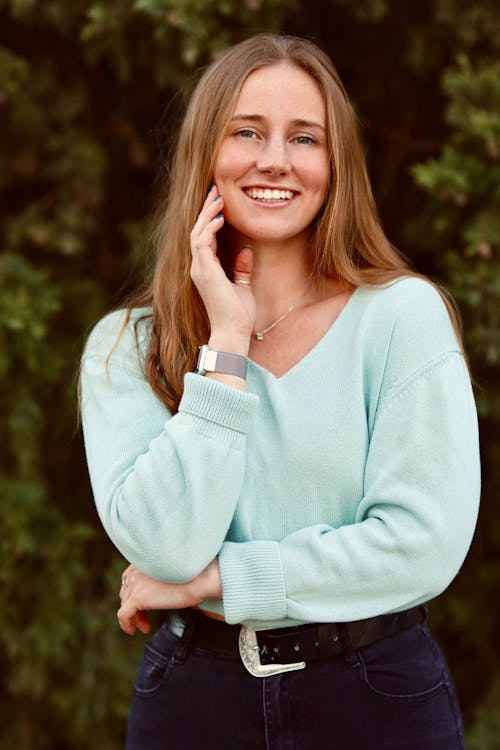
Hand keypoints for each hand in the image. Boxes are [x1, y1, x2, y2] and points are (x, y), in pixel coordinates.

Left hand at [117, 559, 221, 635]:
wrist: (199, 580)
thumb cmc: (195, 576)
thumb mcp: (173, 573)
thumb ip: (161, 578)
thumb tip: (162, 592)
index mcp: (145, 561)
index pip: (129, 578)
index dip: (134, 593)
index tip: (145, 605)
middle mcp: (137, 570)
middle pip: (126, 592)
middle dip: (134, 607)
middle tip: (146, 618)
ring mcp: (136, 584)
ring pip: (125, 604)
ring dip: (134, 617)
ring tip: (145, 626)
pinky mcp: (138, 598)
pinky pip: (123, 615)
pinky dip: (126, 625)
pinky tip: (134, 631)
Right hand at [190, 184, 255, 352]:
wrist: (233, 331)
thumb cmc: (238, 314)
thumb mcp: (243, 286)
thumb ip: (241, 268)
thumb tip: (246, 250)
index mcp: (206, 269)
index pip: (204, 237)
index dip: (210, 218)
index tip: (219, 201)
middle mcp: (199, 267)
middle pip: (197, 230)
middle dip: (206, 209)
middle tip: (215, 190)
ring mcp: (199, 269)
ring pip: (197, 233)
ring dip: (207, 214)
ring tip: (218, 198)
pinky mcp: (204, 272)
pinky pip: (201, 243)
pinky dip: (209, 229)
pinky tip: (219, 218)